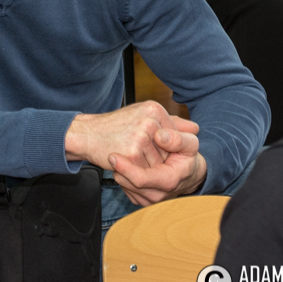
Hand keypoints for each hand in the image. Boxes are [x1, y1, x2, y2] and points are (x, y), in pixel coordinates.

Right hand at [64, 100, 197, 169]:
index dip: (164, 147)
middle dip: (157, 158)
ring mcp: (141, 136)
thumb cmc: (114, 127)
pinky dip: (139, 172)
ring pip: (160, 163)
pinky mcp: (133, 152)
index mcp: (154, 108)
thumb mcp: (143, 116)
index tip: (153, 147)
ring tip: (131, 156)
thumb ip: (171, 122)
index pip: (175, 135)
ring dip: (149, 167)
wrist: (87, 134)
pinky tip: (128, 163)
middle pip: (169, 151)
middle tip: (138, 152)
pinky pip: (147, 171)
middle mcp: (150, 120)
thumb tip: (196, 129)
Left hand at [110, 128, 206, 206]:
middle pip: (129, 184)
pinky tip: (124, 166)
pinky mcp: (142, 200)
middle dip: (118, 169)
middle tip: (110, 154)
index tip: (112, 156)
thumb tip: (159, 136)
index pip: (141, 179)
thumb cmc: (187, 156)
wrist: (189, 174)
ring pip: (125, 187)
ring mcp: (150, 200)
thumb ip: (177, 139)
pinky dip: (123, 177)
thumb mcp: (190, 144)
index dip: (126, 167)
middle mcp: (159, 195)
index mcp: (169, 181)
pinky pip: (126, 189)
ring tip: (118, 158)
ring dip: (119, 173)